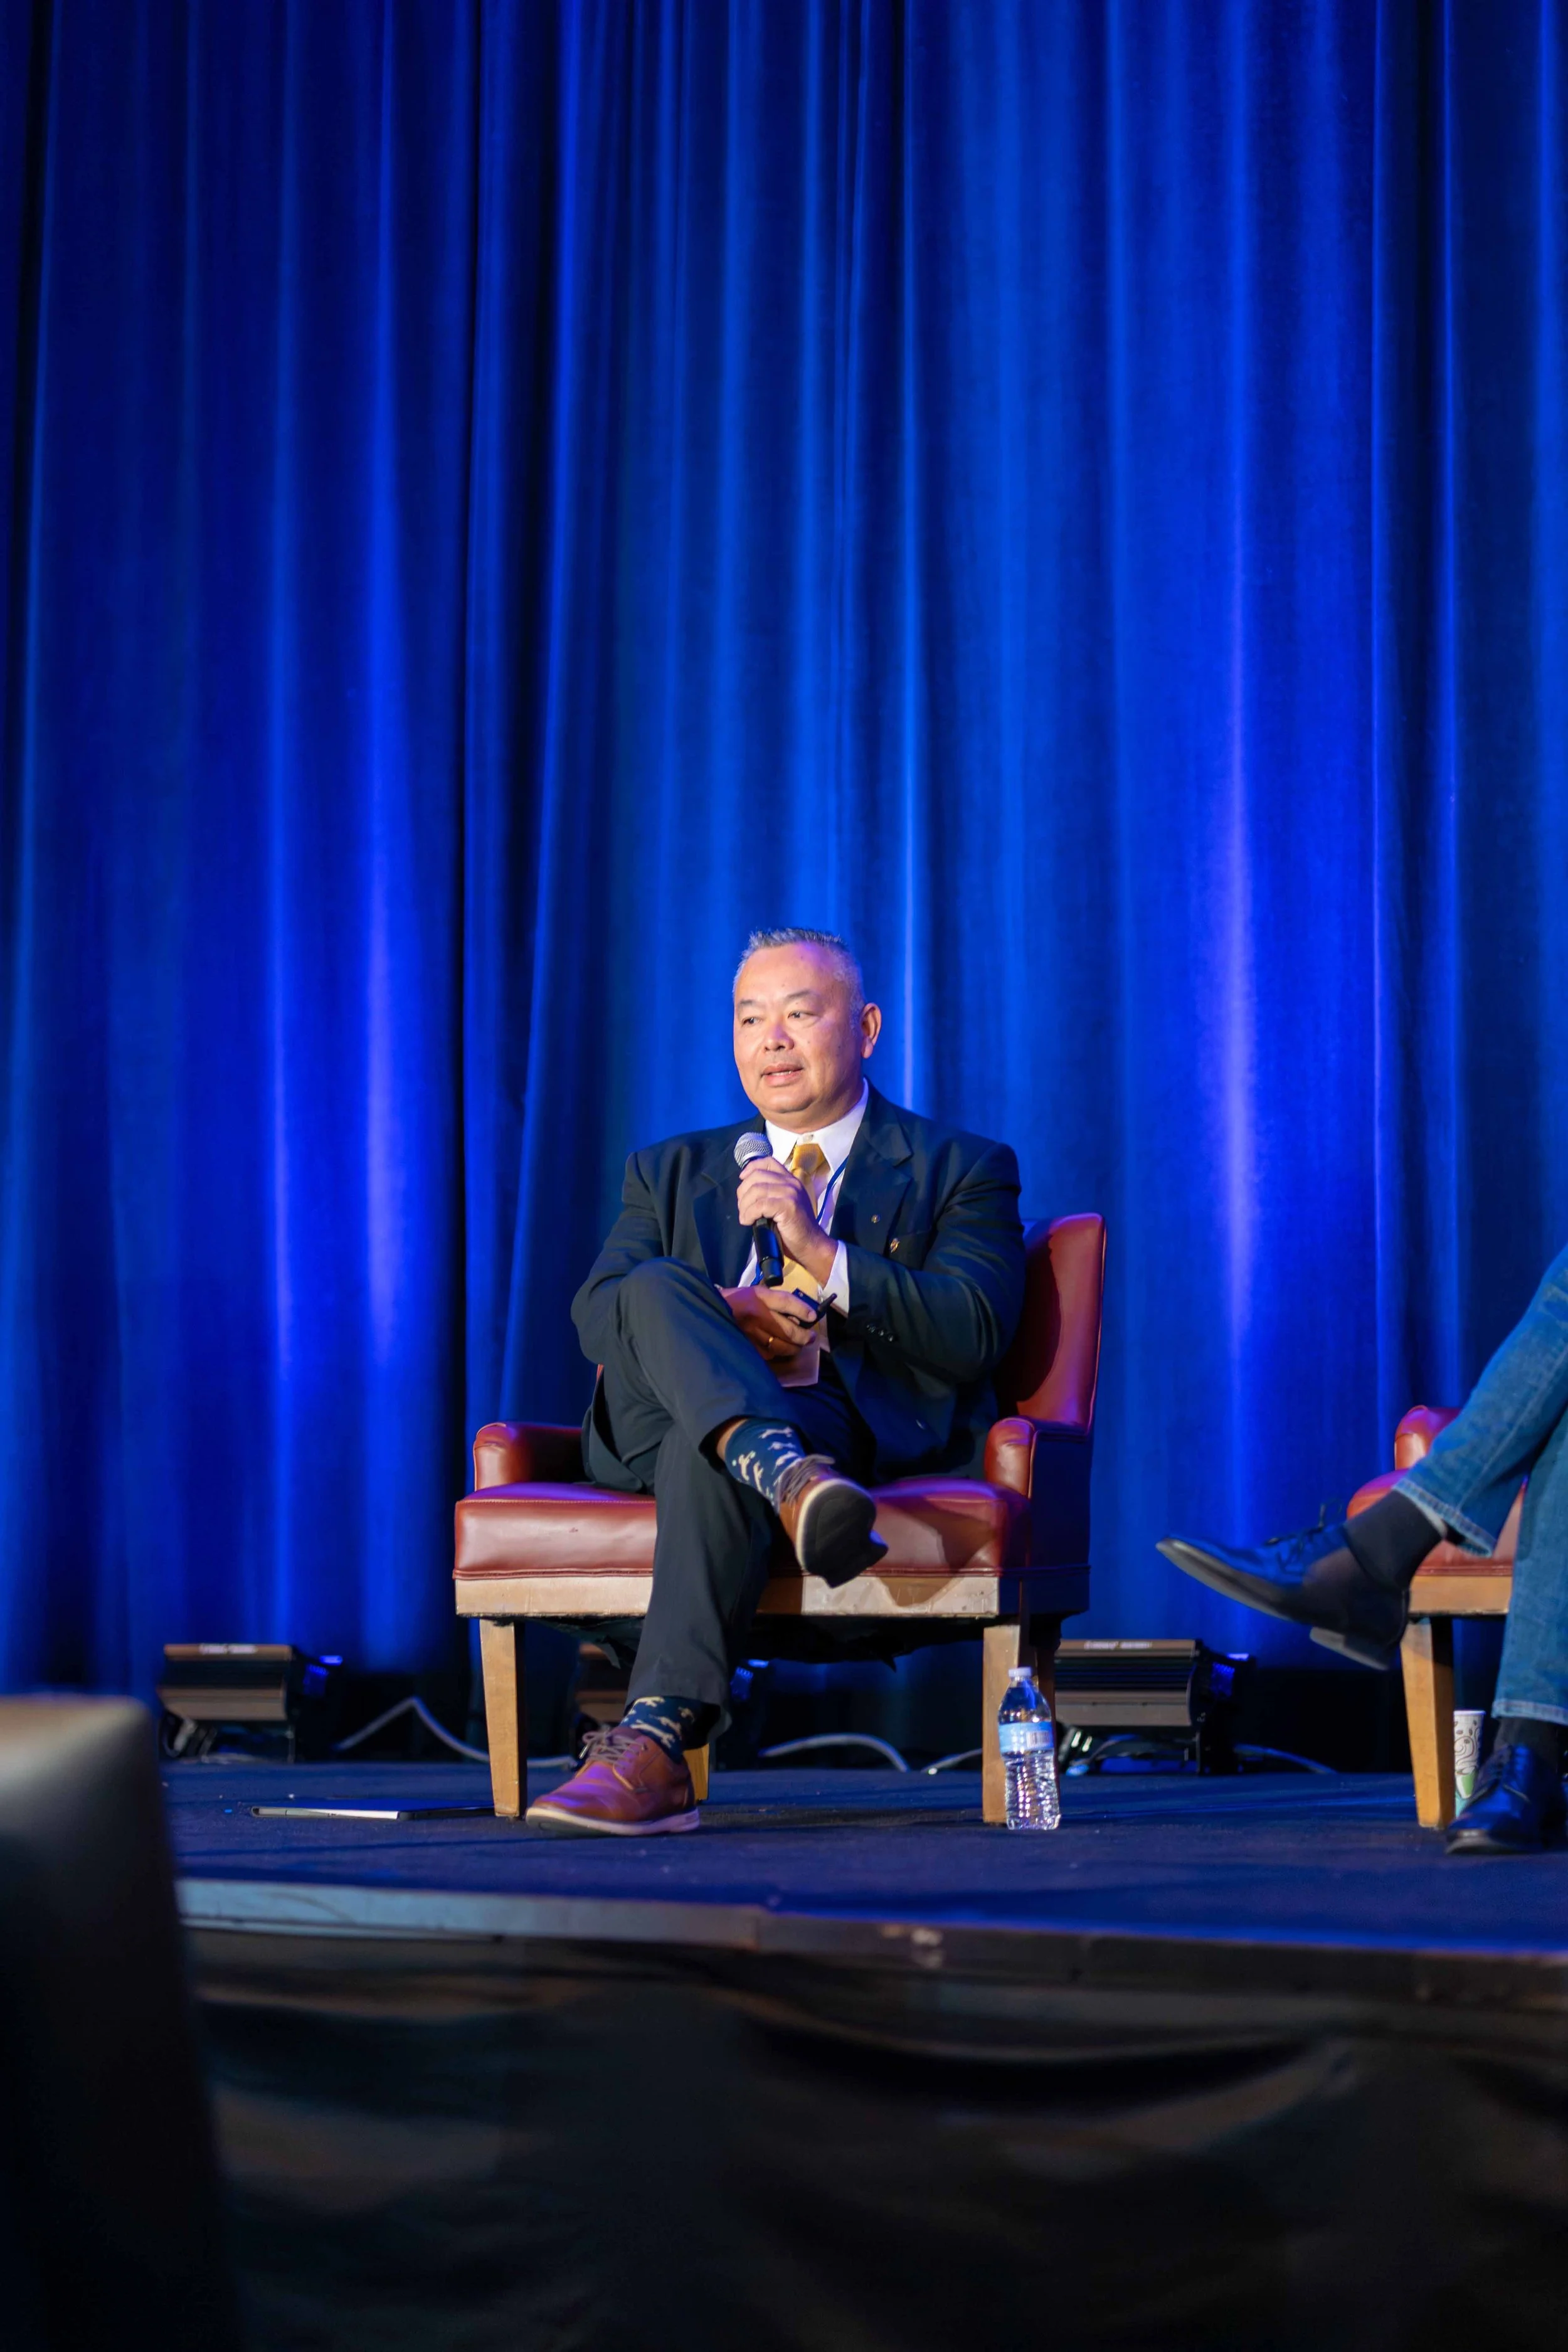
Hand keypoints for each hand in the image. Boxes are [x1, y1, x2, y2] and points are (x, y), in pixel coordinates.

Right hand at [721, 1283, 825, 1365]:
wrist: (714, 1311)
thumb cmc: (741, 1300)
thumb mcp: (760, 1292)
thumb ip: (782, 1301)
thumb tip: (805, 1315)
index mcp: (758, 1298)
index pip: (786, 1302)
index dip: (803, 1310)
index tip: (813, 1317)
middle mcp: (755, 1316)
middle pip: (787, 1330)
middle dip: (803, 1336)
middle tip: (810, 1338)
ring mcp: (750, 1334)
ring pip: (779, 1346)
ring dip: (793, 1348)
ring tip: (797, 1345)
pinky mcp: (746, 1347)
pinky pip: (768, 1355)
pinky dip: (777, 1353)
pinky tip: (779, 1349)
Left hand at [735, 1155, 836, 1285]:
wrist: (811, 1245)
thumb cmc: (795, 1229)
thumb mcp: (785, 1205)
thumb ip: (772, 1194)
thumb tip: (747, 1193)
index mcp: (791, 1180)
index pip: (768, 1162)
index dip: (751, 1168)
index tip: (742, 1179)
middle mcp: (791, 1183)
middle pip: (757, 1176)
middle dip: (743, 1192)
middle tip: (742, 1208)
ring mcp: (791, 1193)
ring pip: (756, 1190)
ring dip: (744, 1206)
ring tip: (744, 1217)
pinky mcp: (788, 1206)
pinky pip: (760, 1205)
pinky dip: (749, 1213)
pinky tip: (748, 1221)